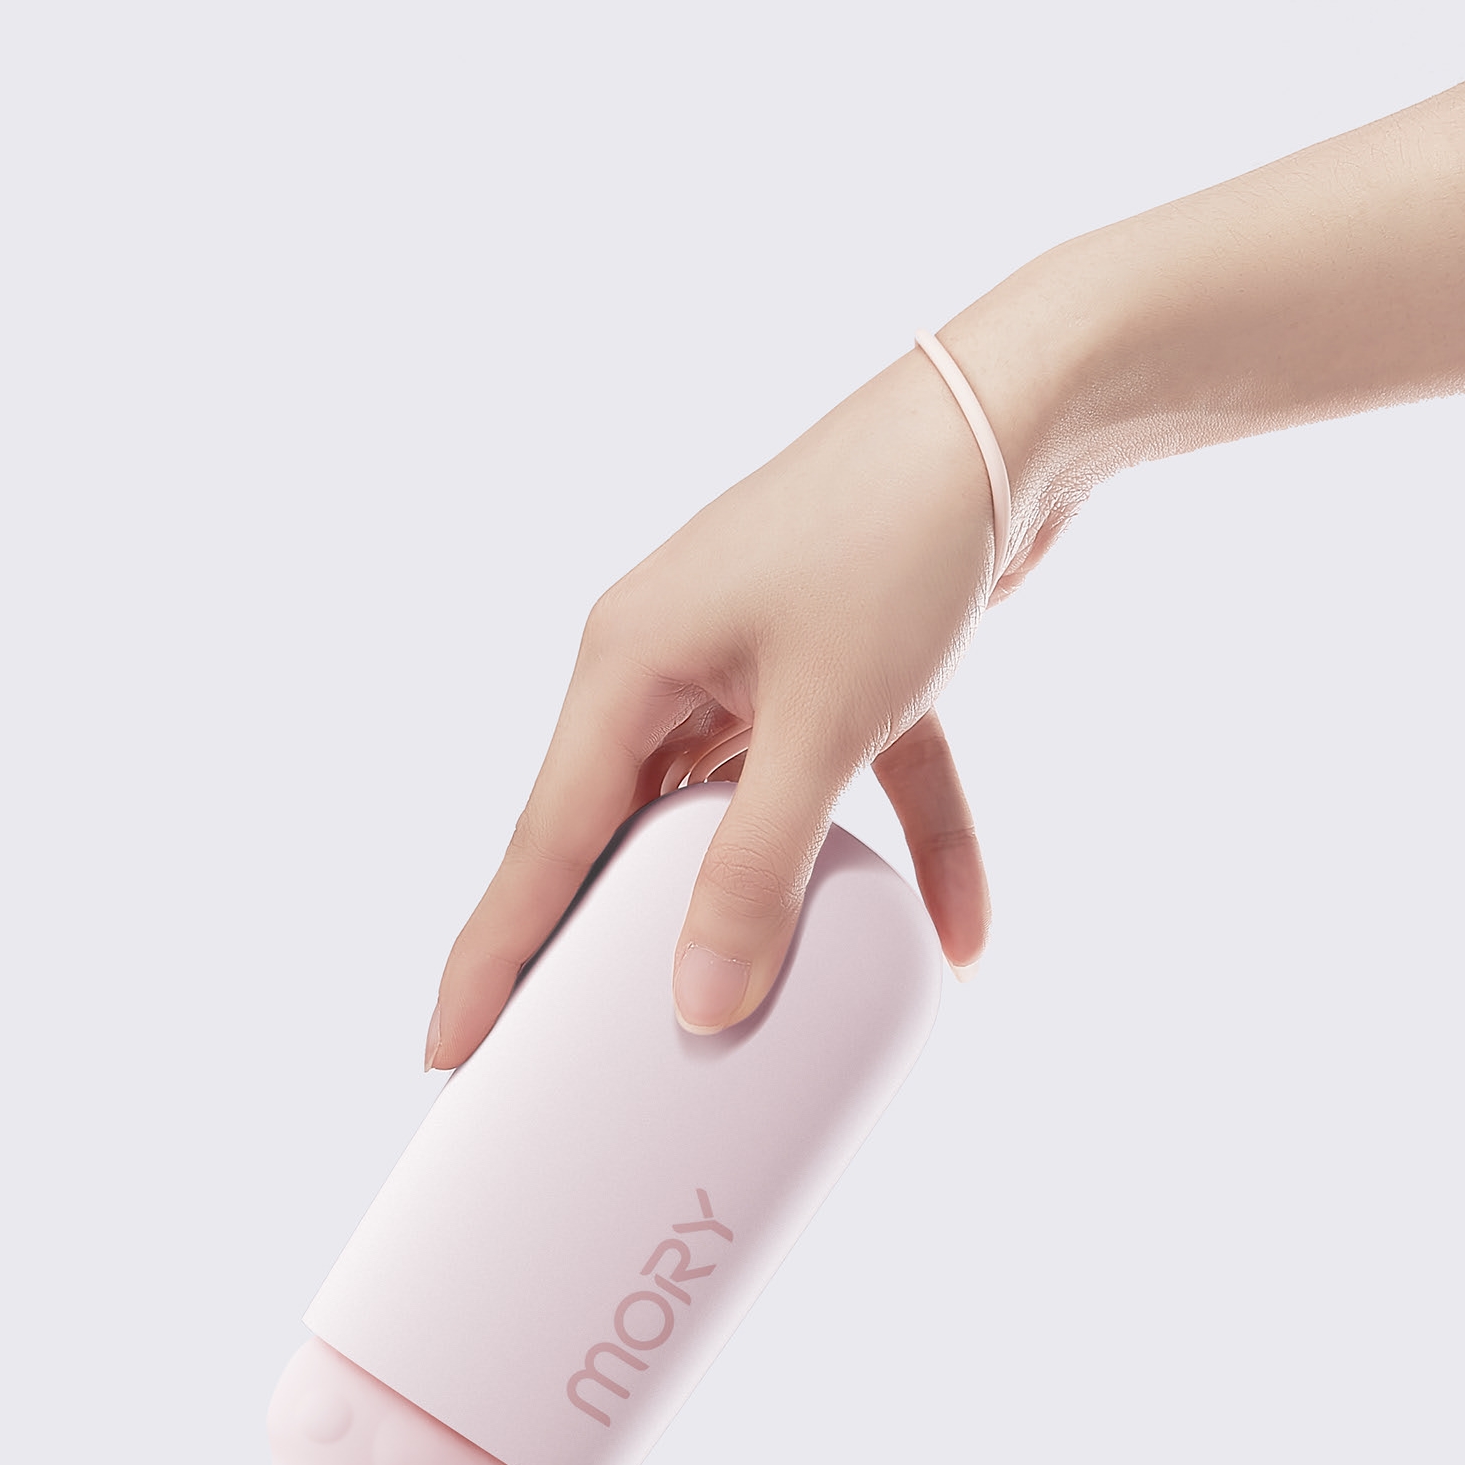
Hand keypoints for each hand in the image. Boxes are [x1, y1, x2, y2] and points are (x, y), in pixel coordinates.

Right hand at [426, 345, 1050, 1067]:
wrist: (1017, 411)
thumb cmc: (898, 542)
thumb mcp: (827, 724)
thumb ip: (760, 868)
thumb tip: (699, 1000)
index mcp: (626, 667)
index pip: (542, 844)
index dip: (493, 956)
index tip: (446, 1054)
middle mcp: (668, 662)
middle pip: (619, 834)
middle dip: (605, 942)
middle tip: (565, 1054)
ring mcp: (751, 659)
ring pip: (730, 813)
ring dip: (755, 902)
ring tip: (722, 1012)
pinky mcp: (834, 662)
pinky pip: (850, 779)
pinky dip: (903, 844)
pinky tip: (959, 930)